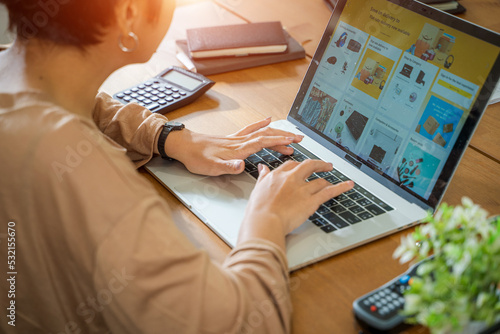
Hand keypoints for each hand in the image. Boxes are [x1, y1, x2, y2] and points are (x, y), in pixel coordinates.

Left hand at [163, 117, 303, 175]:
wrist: (183, 146)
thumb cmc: (196, 158)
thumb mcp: (211, 167)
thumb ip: (227, 167)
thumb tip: (241, 165)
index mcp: (237, 149)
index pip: (263, 143)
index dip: (279, 141)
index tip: (293, 141)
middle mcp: (239, 141)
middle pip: (266, 135)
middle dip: (284, 136)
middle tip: (299, 138)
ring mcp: (236, 138)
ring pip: (261, 132)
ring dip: (276, 132)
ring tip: (290, 136)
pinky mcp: (231, 138)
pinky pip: (250, 129)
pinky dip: (260, 124)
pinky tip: (267, 121)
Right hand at [238, 160, 353, 248]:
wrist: (264, 221)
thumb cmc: (258, 211)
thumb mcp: (257, 190)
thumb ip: (263, 177)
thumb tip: (263, 168)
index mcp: (277, 176)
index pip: (291, 165)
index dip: (299, 166)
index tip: (302, 167)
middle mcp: (291, 179)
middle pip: (308, 166)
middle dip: (319, 164)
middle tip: (325, 165)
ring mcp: (302, 189)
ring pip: (319, 180)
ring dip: (327, 180)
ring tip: (332, 180)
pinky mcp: (311, 200)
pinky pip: (329, 192)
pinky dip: (341, 187)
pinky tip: (348, 185)